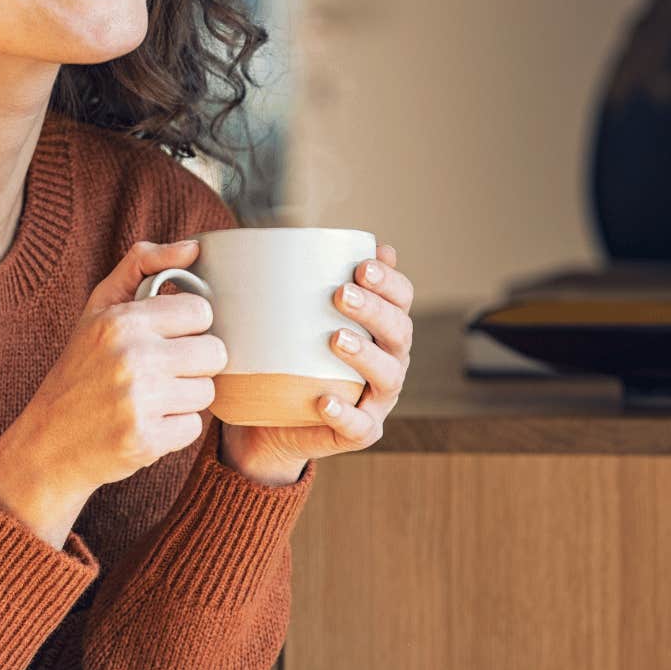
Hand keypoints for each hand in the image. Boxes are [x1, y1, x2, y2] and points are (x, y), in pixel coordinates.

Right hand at [0, 239, 226, 501]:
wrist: (48, 441)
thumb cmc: (80, 368)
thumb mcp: (99, 308)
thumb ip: (142, 265)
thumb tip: (193, 247)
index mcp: (121, 320)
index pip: (201, 312)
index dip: (188, 326)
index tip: (166, 337)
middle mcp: (131, 358)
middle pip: (213, 353)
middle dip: (193, 364)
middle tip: (162, 371)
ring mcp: (139, 401)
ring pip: (207, 392)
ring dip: (185, 398)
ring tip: (151, 398)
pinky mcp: (146, 440)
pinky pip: (194, 428)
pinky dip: (174, 429)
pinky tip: (146, 423)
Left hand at [219, 243, 415, 482]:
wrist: (269, 420)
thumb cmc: (286, 357)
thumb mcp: (291, 317)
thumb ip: (303, 281)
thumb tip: (304, 237)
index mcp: (380, 327)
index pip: (401, 298)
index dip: (390, 281)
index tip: (362, 264)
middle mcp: (388, 360)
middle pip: (400, 332)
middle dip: (375, 310)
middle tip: (342, 293)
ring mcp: (377, 399)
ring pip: (388, 376)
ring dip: (366, 355)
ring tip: (336, 338)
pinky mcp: (359, 432)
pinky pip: (361, 426)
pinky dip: (346, 414)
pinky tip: (324, 401)